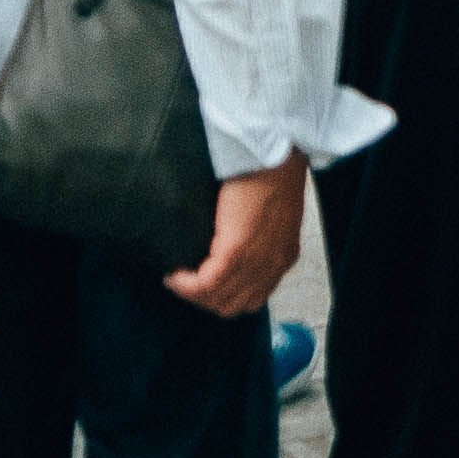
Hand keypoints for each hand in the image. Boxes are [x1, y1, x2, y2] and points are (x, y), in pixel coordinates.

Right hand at [163, 161, 305, 317]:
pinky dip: (186, 284)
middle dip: (205, 301)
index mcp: (283, 256)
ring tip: (176, 278)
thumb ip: (258, 235)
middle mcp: (273, 265)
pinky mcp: (237, 249)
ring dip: (192, 294)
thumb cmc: (271, 170)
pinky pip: (207, 284)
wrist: (275, 151)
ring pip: (218, 300)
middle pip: (234, 306)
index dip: (224, 297)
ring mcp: (256, 260)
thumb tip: (228, 241)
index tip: (203, 285)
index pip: (252, 298)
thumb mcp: (272, 213)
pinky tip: (174, 274)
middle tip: (185, 283)